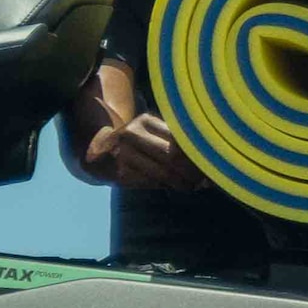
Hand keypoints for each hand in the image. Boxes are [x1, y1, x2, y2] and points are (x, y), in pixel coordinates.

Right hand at [90, 109, 205, 193]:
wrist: (99, 153)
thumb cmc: (136, 144)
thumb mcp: (150, 133)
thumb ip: (174, 141)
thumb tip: (206, 158)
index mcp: (144, 121)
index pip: (177, 136)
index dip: (195, 151)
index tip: (209, 161)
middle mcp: (132, 135)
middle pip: (171, 155)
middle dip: (191, 170)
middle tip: (203, 179)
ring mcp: (124, 155)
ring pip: (163, 173)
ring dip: (181, 183)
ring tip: (191, 186)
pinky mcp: (121, 174)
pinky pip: (151, 183)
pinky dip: (166, 187)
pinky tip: (174, 187)